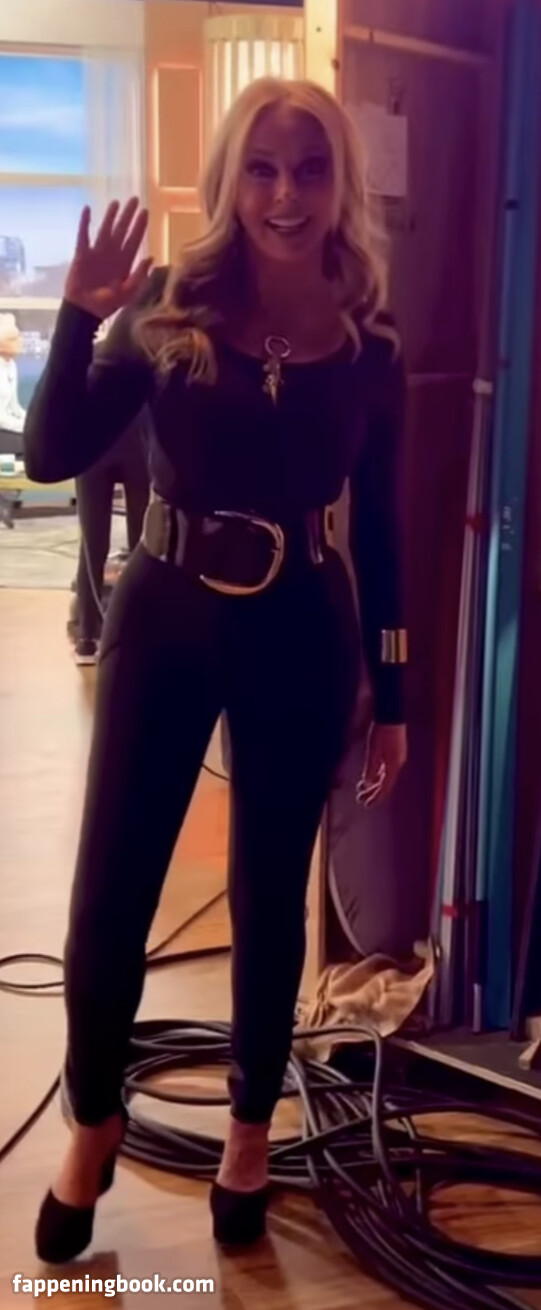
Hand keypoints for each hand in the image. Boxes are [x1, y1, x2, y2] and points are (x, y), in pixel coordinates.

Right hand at [64, 198, 152, 320]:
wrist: (85, 310)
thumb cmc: (106, 304)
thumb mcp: (127, 293)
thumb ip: (139, 276)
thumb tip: (151, 257)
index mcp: (124, 263)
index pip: (134, 240)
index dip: (140, 226)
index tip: (145, 211)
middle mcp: (112, 254)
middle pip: (122, 230)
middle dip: (128, 216)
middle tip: (134, 199)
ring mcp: (97, 253)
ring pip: (105, 229)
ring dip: (110, 216)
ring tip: (116, 202)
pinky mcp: (82, 254)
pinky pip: (84, 235)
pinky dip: (85, 223)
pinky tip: (87, 210)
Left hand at [356, 722, 406, 807]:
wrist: (391, 714)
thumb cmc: (382, 732)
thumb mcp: (373, 751)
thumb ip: (371, 769)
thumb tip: (367, 784)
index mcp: (393, 765)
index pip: (385, 787)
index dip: (376, 797)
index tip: (366, 804)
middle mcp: (397, 764)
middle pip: (385, 783)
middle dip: (373, 792)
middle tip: (361, 800)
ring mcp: (397, 757)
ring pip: (386, 776)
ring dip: (374, 784)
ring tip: (363, 790)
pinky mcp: (395, 752)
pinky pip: (386, 768)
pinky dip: (378, 775)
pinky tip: (371, 776)